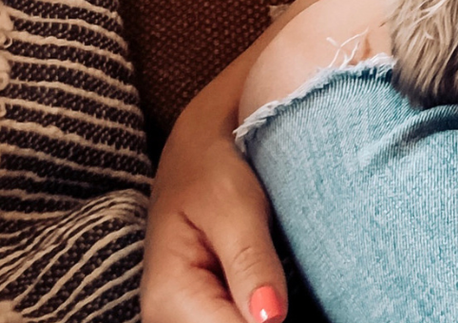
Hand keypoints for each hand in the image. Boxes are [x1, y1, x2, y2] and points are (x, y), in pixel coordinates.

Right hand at [142, 69, 287, 322]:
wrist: (196, 152)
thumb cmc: (214, 171)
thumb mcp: (238, 209)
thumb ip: (252, 264)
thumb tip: (272, 318)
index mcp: (171, 294)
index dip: (272, 319)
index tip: (293, 295)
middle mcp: (165, 314)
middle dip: (269, 314)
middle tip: (288, 277)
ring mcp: (178, 314)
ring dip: (265, 312)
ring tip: (280, 274)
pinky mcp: (196, 309)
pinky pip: (232, 318)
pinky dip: (257, 309)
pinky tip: (271, 289)